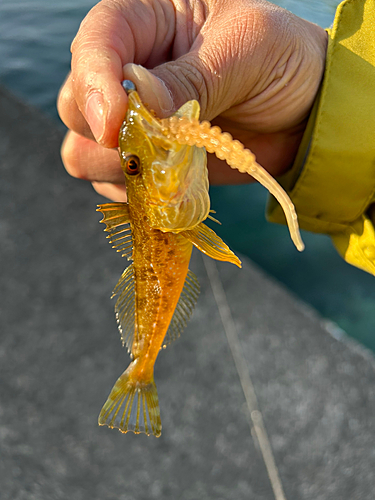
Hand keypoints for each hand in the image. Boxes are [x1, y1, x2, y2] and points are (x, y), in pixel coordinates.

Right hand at [58, 0, 326, 200]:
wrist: (304, 114)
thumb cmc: (282, 62)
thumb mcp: (246, 51)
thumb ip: (189, 80)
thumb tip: (138, 110)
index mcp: (148, 19)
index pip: (96, 41)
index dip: (95, 82)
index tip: (115, 124)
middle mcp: (130, 69)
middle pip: (75, 102)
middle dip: (106, 132)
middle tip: (155, 146)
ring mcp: (135, 120)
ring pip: (83, 148)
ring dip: (118, 167)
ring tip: (167, 166)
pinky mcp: (148, 159)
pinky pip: (112, 182)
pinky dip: (132, 191)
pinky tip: (164, 186)